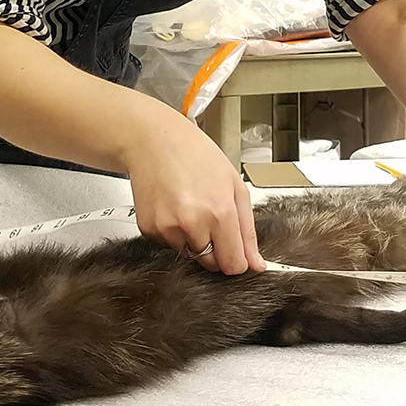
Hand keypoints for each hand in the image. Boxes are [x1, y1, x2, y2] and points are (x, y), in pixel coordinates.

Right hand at [117, 102, 265, 274]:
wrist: (154, 140)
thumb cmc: (195, 155)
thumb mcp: (234, 186)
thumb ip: (248, 230)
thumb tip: (256, 263)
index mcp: (220, 212)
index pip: (233, 265)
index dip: (237, 260)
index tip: (236, 252)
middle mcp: (193, 224)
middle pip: (210, 264)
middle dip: (215, 249)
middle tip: (211, 219)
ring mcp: (168, 229)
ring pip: (189, 254)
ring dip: (193, 240)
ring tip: (189, 207)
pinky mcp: (149, 230)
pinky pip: (168, 245)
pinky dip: (173, 232)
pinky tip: (173, 207)